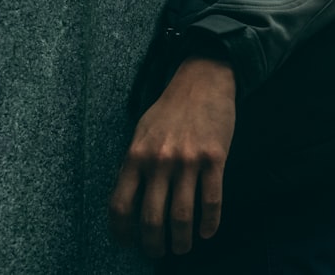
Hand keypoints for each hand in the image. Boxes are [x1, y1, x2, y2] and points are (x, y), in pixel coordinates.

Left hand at [109, 57, 236, 257]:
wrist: (203, 81)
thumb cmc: (170, 109)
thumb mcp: (141, 132)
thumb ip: (134, 164)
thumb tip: (130, 200)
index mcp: (135, 156)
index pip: (120, 206)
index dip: (122, 232)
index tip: (128, 244)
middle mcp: (159, 161)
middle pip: (152, 218)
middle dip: (154, 243)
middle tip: (158, 253)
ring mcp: (188, 161)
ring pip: (182, 214)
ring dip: (182, 239)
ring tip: (183, 248)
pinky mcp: (215, 158)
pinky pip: (212, 199)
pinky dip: (210, 222)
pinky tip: (207, 232)